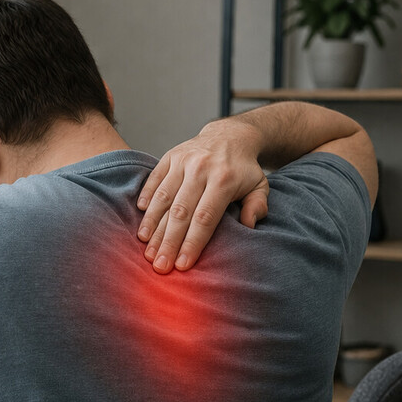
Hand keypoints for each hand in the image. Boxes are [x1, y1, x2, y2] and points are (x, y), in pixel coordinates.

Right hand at [137, 119, 269, 273]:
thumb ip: (257, 205)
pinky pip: (154, 180)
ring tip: (147, 250)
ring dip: (153, 227)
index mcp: (224, 179)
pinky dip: (147, 201)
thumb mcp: (260, 185)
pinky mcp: (170, 157)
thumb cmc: (243, 170)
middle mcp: (201, 169)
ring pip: (164, 198)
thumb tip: (249, 225)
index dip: (192, 243)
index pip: (205, 218)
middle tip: (159, 265)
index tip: (182, 265)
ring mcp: (183, 161)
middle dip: (168, 242)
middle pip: (181, 212)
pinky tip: (142, 223)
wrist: (230, 136)